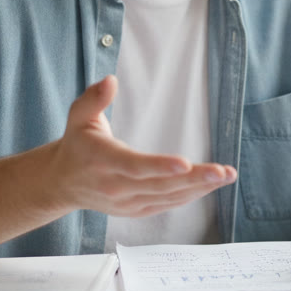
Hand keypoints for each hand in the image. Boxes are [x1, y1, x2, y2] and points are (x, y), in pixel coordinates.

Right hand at [50, 75, 236, 216]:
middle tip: (223, 171)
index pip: (133, 166)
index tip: (185, 163)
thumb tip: (110, 80)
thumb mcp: (78, 116)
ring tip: (227, 175)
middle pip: (159, 185)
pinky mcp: (136, 210)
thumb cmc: (77, 143)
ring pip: (168, 197)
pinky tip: (210, 185)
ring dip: (200, 188)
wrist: (63, 183)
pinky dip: (190, 196)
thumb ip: (93, 98)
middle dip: (194, 179)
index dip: (159, 166)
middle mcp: (115, 186)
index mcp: (102, 160)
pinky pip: (167, 205)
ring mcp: (126, 203)